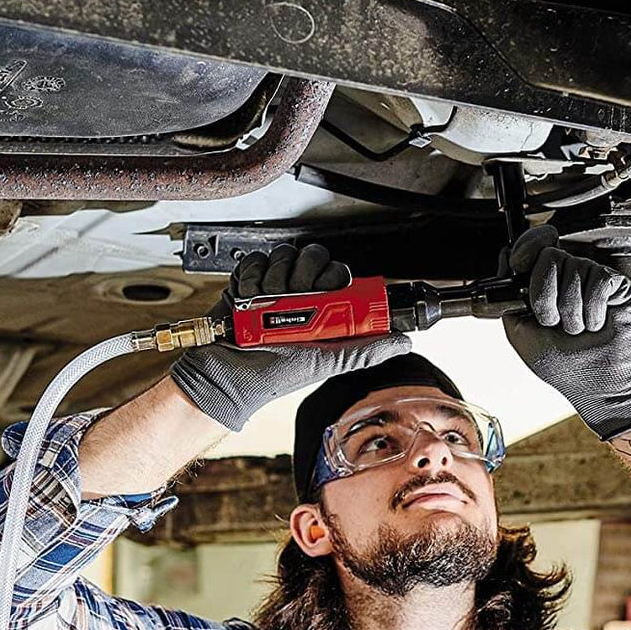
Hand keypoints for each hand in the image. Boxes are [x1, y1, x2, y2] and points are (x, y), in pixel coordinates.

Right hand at [170, 244, 410, 430]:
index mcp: (323, 310)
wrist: (227, 374)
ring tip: (266, 305)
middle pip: (312, 257)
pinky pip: (255, 260)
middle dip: (303, 275)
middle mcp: (300, 294)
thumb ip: (364, 351)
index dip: (331, 276)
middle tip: (294, 297)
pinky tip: (249, 297)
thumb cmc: (275, 373)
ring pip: (284, 255)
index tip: (323, 290)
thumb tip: (403, 342)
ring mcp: (273, 285)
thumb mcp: (327, 361)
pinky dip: (250, 276)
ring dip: (274, 279)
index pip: (337, 273)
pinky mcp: (247, 280)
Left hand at [502, 225, 630, 439]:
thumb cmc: (563, 366)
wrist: (595, 384)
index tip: (518, 265)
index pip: (532, 247)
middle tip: (552, 322)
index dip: (525, 249)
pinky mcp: (617, 285)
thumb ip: (509, 301)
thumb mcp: (520, 334)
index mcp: (544, 285)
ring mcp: (592, 279)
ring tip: (578, 330)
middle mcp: (568, 278)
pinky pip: (599, 278)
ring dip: (571, 310)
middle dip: (544, 296)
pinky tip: (595, 324)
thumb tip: (507, 267)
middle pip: (549, 256)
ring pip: (574, 267)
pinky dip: (593, 308)